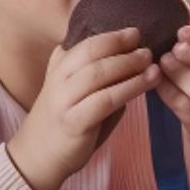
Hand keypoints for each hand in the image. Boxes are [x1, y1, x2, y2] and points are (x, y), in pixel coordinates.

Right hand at [7, 29, 159, 189]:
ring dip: (129, 65)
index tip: (136, 33)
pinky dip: (129, 88)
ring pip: (99, 73)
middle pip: (92, 51)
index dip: (113, 35)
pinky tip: (146, 83)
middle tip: (146, 46)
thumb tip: (136, 57)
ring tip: (151, 63)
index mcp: (59, 65)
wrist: (38, 157)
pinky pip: (105, 100)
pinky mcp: (73, 121)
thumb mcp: (77, 89)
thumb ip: (99, 73)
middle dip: (121, 45)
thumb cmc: (67, 119)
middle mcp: (58, 78)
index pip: (87, 42)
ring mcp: (63, 100)